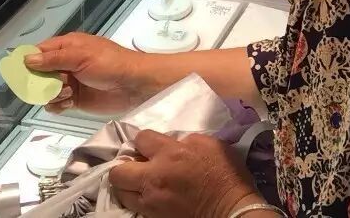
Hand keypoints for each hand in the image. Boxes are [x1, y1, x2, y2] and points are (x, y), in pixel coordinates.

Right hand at [27, 32, 153, 115]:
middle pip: (40, 73)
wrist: (134, 85)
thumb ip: (54, 59)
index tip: (20, 73)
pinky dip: (58, 105)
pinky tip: (69, 103)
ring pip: (46, 90)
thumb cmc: (110, 64)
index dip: (29, 60)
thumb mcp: (81, 56)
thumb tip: (27, 60)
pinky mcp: (75, 100)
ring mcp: (70, 82)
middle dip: (42, 81)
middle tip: (54, 84)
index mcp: (68, 46)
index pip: (40, 51)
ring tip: (68, 93)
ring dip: (52, 93)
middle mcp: (66, 63)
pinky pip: (55, 104)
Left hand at [110, 129, 258, 217]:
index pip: (140, 139)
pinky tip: (148, 195)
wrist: (230, 208)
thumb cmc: (224, 173)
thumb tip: (171, 144)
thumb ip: (183, 141)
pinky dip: (136, 200)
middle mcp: (154, 176)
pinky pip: (134, 207)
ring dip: (127, 185)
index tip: (150, 145)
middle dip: (124, 165)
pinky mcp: (154, 217)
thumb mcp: (207, 143)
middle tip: (136, 164)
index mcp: (169, 153)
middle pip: (119, 170)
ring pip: (120, 192)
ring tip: (139, 182)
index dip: (144, 140)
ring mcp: (152, 200)